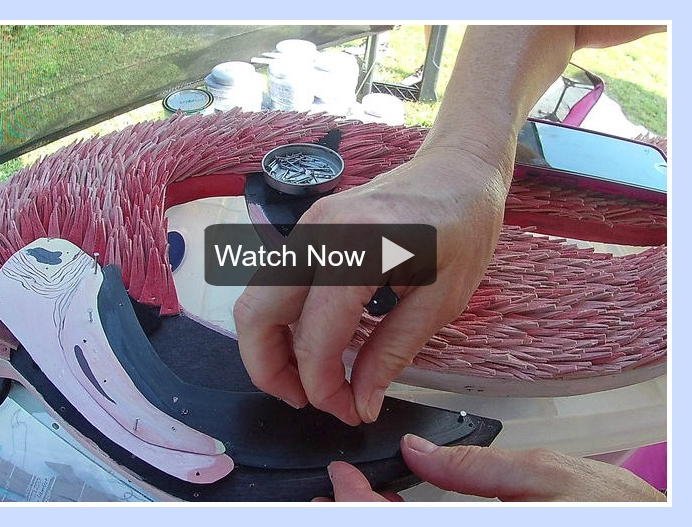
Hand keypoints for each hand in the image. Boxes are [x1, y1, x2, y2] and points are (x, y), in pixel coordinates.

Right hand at [234, 147, 508, 424]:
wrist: (456, 171)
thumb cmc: (463, 229)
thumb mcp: (442, 300)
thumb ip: (393, 351)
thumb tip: (361, 402)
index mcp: (359, 249)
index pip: (315, 336)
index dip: (324, 387)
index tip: (349, 411)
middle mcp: (318, 234)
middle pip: (256, 314)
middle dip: (269, 370)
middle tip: (307, 401)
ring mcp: (306, 227)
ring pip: (256, 299)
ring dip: (269, 347)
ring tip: (308, 378)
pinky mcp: (307, 230)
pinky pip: (275, 284)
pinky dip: (281, 322)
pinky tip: (313, 342)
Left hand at [314, 434, 666, 501]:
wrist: (647, 525)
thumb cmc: (610, 511)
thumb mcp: (545, 476)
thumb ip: (476, 469)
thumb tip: (418, 450)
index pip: (399, 525)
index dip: (357, 505)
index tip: (338, 479)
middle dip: (357, 516)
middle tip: (332, 493)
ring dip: (375, 519)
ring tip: (352, 499)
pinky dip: (402, 522)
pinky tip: (394, 510)